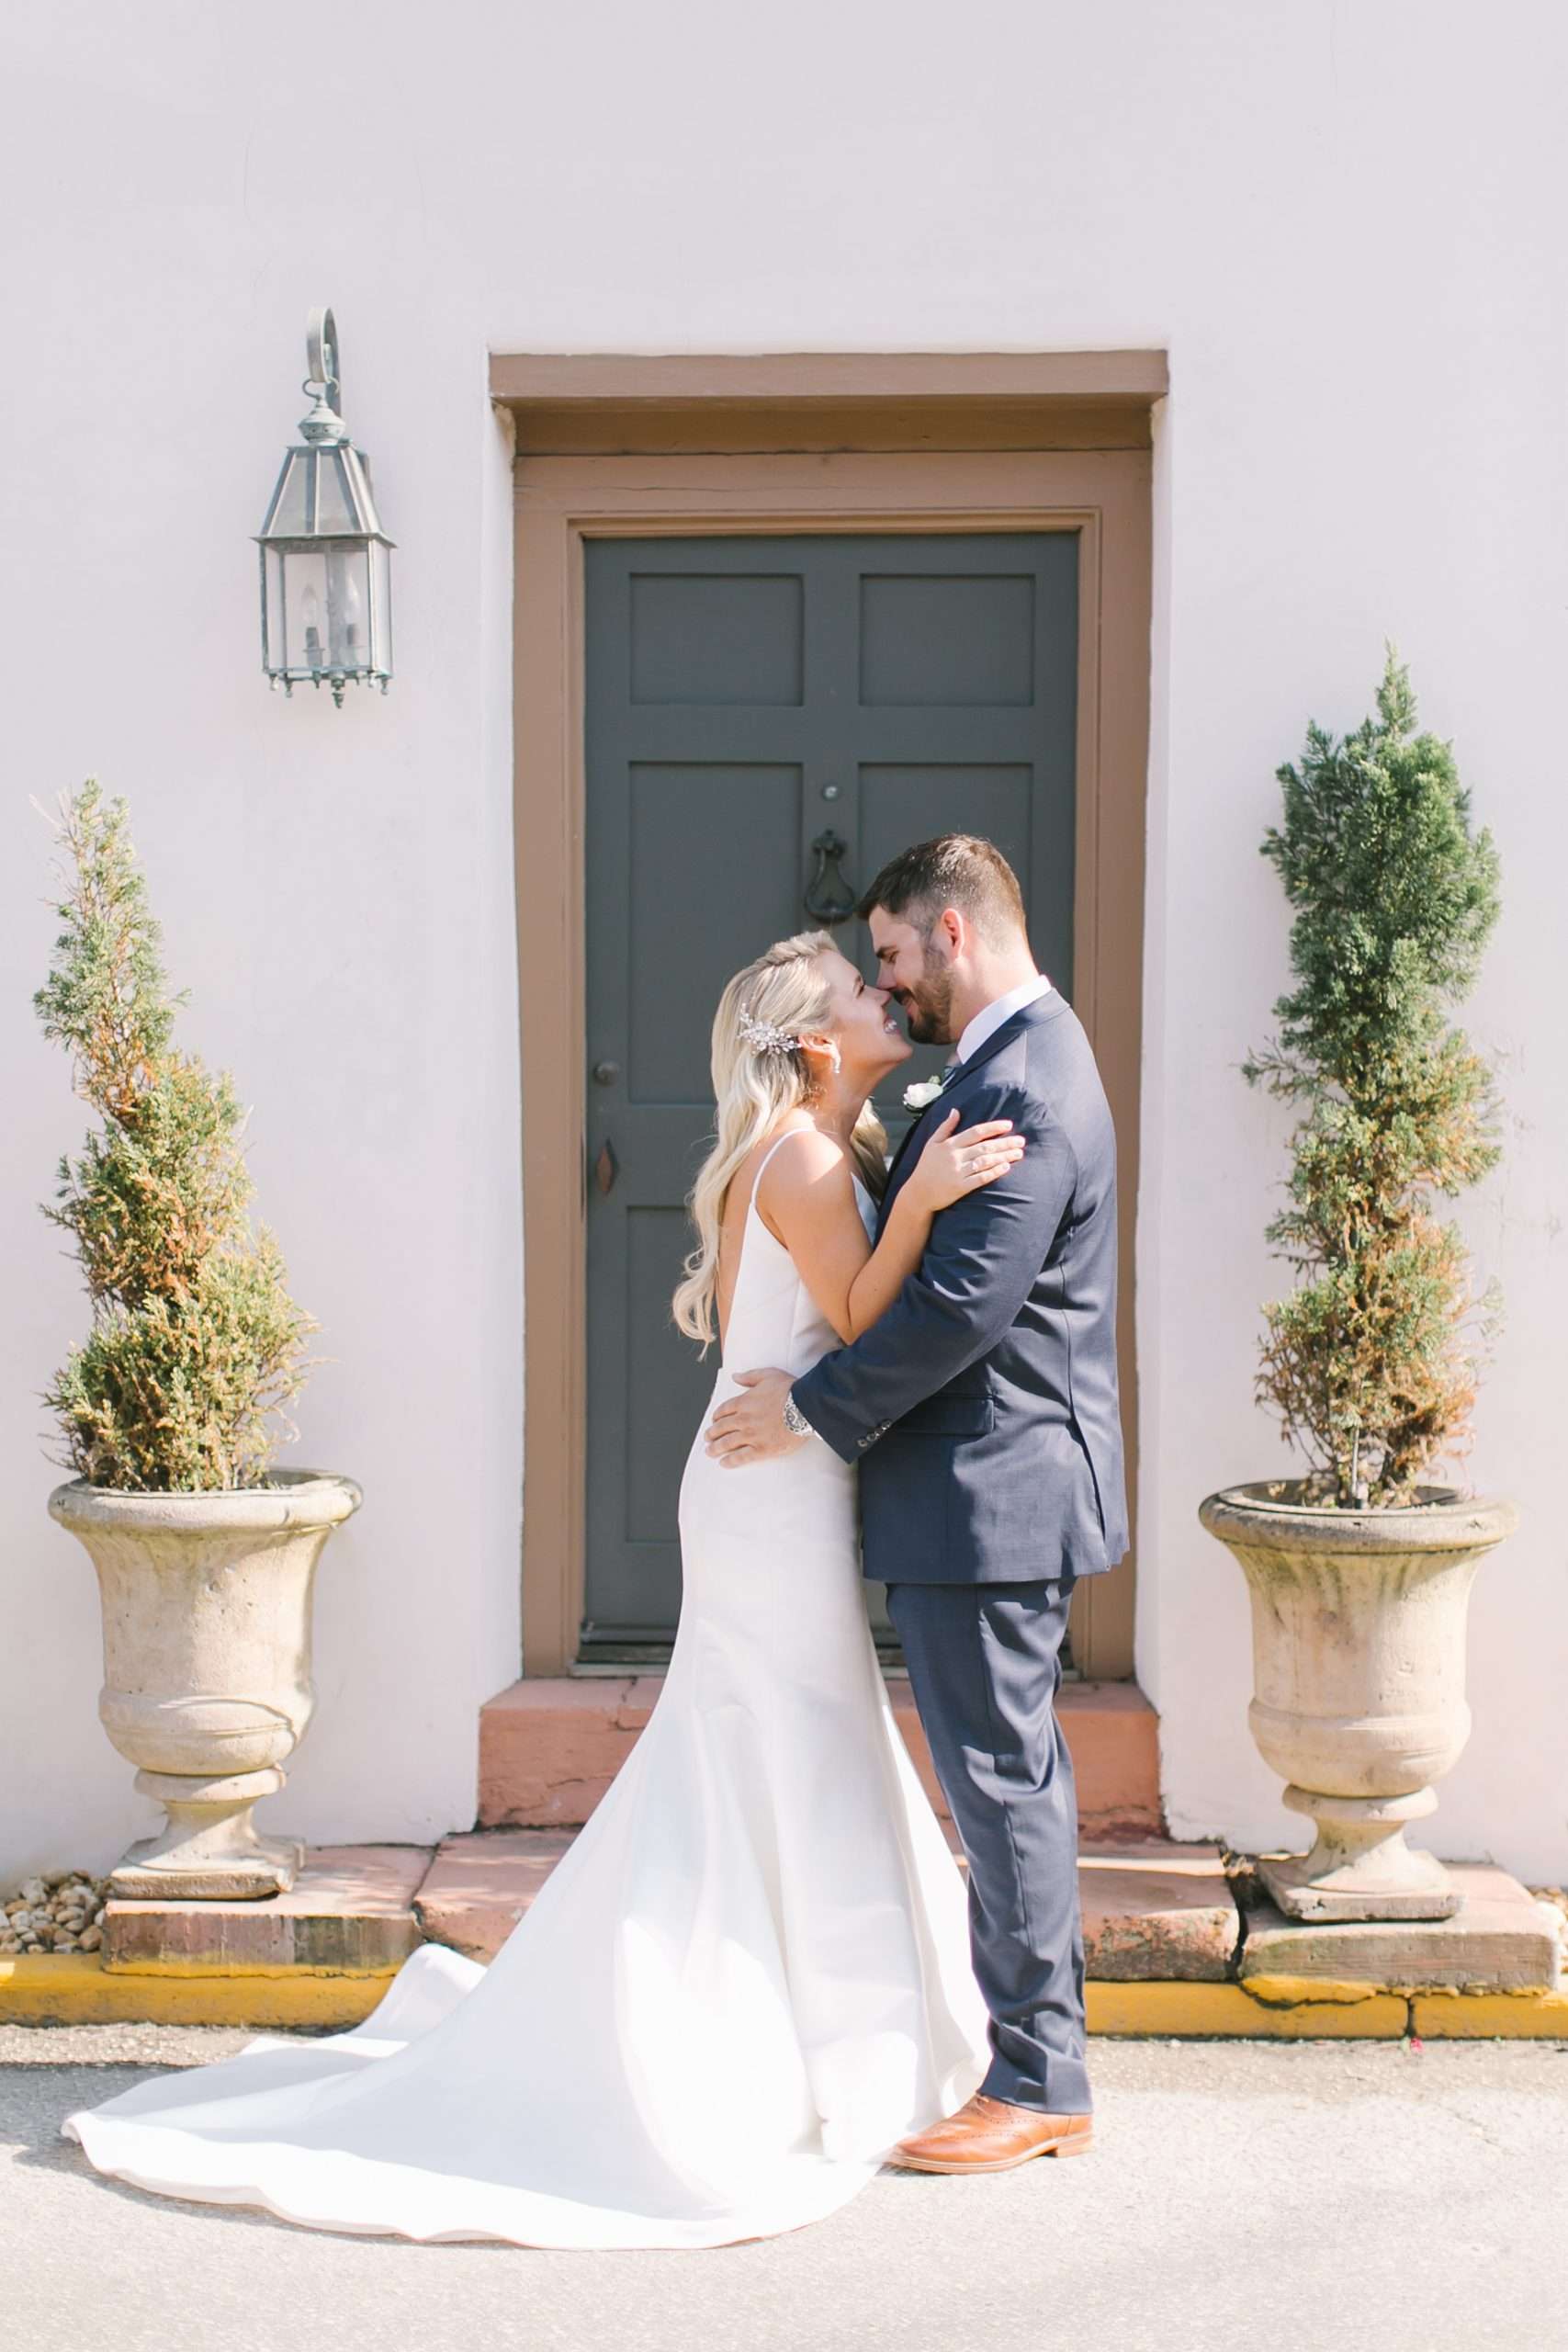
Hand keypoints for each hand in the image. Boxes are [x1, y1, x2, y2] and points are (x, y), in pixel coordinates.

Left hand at [703, 1369, 805, 1466]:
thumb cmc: (789, 1389)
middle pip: (722, 1428)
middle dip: (712, 1434)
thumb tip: (734, 1376)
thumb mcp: (768, 1375)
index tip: (713, 1420)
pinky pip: (741, 1457)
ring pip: (728, 1443)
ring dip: (716, 1448)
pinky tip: (723, 1463)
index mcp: (744, 1402)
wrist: (805, 1407)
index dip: (717, 1416)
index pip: (724, 1410)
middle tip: (707, 1438)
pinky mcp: (762, 1449)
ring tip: (709, 1452)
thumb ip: (749, 1376)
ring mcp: (751, 1435)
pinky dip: (731, 1461)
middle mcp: (744, 1420)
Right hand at [904, 1110, 1025, 1213]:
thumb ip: (945, 1127)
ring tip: (1018, 1153)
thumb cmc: (926, 1167)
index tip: (1008, 1125)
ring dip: (1004, 1156)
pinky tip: (1006, 1167)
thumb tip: (956, 1110)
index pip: (975, 1132)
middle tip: (1021, 1141)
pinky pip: (980, 1178)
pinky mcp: (960, 1187)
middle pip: (984, 1147)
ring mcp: (958, 1172)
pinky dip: (994, 1172)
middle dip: (1005, 1143)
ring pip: (985, 1161)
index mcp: (949, 1144)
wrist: (918, 1193)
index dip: (993, 1128)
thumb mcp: (931, 1143)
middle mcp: (955, 1157)